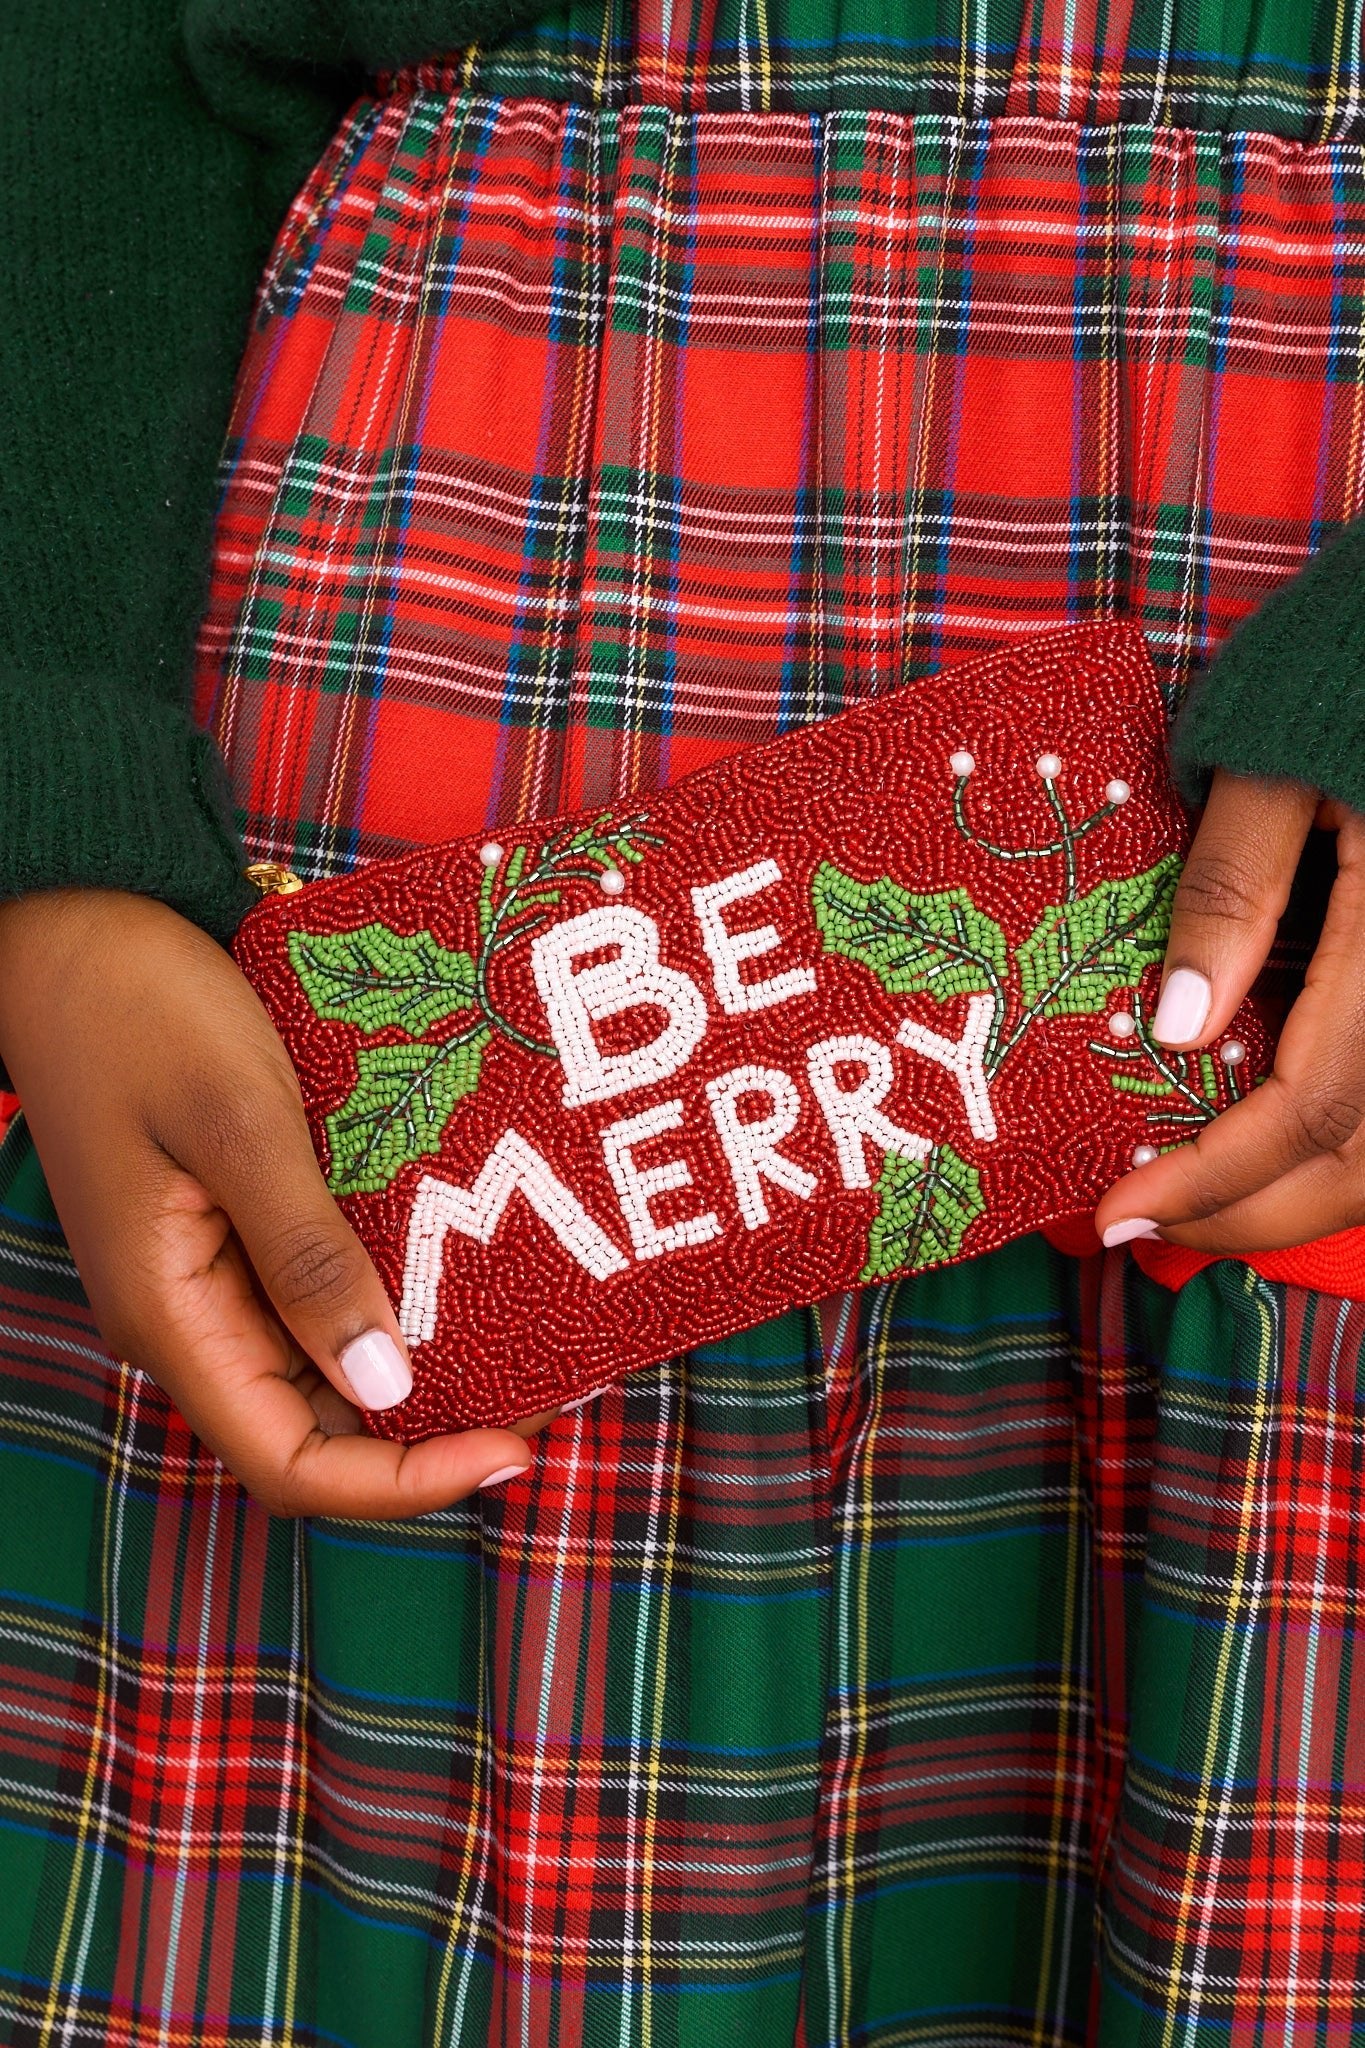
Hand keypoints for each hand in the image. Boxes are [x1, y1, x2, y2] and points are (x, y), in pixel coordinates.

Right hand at [0, 889, 547, 1515]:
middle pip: (316, 1431)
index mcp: (171, 1317)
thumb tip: (385, 1386)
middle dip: (430, 1431)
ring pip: (321, 1367)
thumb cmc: (141, 1009)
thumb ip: (305, 1256)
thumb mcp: (239, 1123)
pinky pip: (314, 1295)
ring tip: (528, 1336)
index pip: (291, 1465)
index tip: (513, 1450)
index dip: (404, 1483)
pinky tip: (461, 1266)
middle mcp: (188, 1319)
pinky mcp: (230, 1227)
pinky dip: (388, 1297)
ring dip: (418, 1366)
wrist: (70, 929)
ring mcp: (207, 1275)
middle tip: (550, 1387)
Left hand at [1095, 770, 1364, 1254]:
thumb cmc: (1346, 672)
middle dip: (1255, 1215)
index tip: (1117, 1210)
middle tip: (1146, 1226)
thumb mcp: (1271, 764)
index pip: (1317, 1103)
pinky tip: (1272, 1143)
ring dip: (1305, 1195)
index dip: (1216, 1177)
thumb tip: (1180, 1027)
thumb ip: (1231, 889)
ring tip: (1203, 1200)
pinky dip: (1347, 1145)